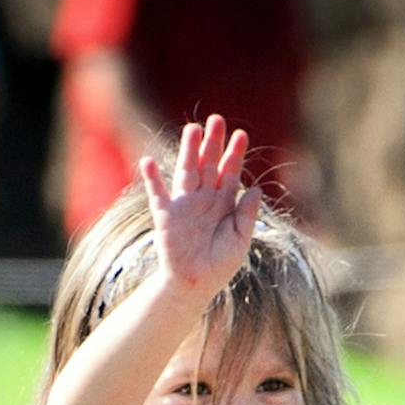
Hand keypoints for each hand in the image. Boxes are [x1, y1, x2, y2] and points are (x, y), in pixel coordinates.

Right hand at [140, 114, 261, 301]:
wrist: (195, 285)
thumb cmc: (220, 265)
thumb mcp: (241, 239)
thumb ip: (247, 214)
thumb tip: (257, 189)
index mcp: (224, 203)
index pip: (230, 172)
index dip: (235, 154)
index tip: (241, 135)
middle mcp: (204, 199)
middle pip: (209, 164)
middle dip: (213, 143)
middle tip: (217, 119)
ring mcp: (184, 205)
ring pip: (186, 171)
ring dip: (188, 150)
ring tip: (192, 128)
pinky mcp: (165, 216)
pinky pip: (157, 193)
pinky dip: (151, 178)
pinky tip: (147, 161)